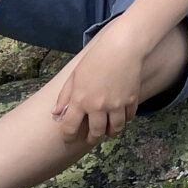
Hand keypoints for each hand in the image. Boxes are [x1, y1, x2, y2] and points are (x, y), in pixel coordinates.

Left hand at [51, 25, 144, 143]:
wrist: (122, 48)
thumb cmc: (96, 59)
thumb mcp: (75, 76)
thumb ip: (65, 96)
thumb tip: (56, 113)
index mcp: (80, 100)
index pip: (70, 127)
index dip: (68, 136)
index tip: (69, 138)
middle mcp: (98, 106)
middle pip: (95, 133)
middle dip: (92, 138)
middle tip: (91, 138)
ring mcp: (116, 105)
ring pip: (114, 129)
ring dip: (111, 133)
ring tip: (109, 132)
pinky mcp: (131, 100)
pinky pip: (128, 118)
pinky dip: (124, 120)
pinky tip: (121, 116)